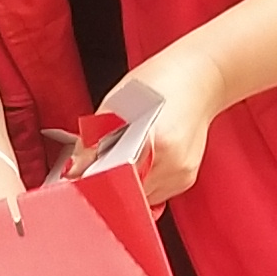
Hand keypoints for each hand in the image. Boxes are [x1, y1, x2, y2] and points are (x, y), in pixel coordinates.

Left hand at [96, 58, 221, 205]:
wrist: (201, 78)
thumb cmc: (161, 83)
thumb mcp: (116, 104)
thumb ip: (93, 140)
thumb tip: (75, 168)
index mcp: (154, 142)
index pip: (115, 181)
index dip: (95, 181)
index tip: (82, 175)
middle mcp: (172, 164)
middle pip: (127, 194)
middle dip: (109, 182)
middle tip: (101, 162)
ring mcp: (182, 174)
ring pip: (141, 198)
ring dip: (126, 183)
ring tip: (125, 156)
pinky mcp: (186, 178)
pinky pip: (155, 193)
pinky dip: (142, 180)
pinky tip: (141, 158)